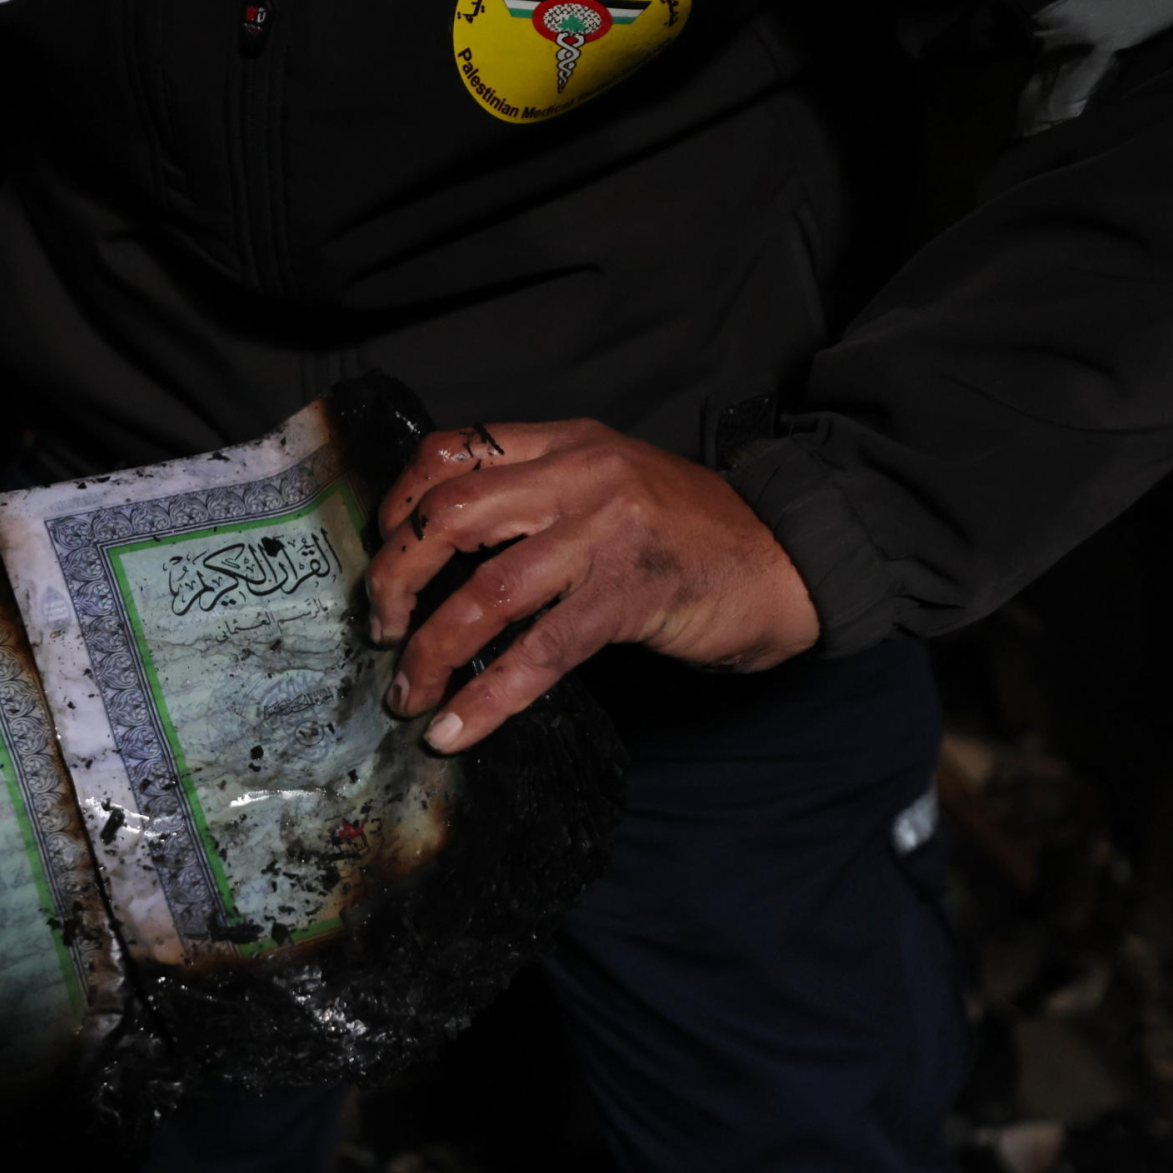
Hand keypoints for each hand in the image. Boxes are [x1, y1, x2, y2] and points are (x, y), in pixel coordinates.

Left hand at [364, 419, 819, 752]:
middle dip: (397, 577)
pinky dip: (489, 697)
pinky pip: (541, 652)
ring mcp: (606, 533)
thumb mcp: (614, 485)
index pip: (454, 450)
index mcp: (567, 443)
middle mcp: (580, 476)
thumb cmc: (695, 533)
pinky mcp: (631, 594)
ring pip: (486, 589)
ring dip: (433, 651)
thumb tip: (450, 551)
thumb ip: (544, 496)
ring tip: (410, 694)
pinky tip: (457, 730)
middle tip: (381, 629)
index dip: (401, 503)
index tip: (383, 550)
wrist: (791, 558)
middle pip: (450, 515)